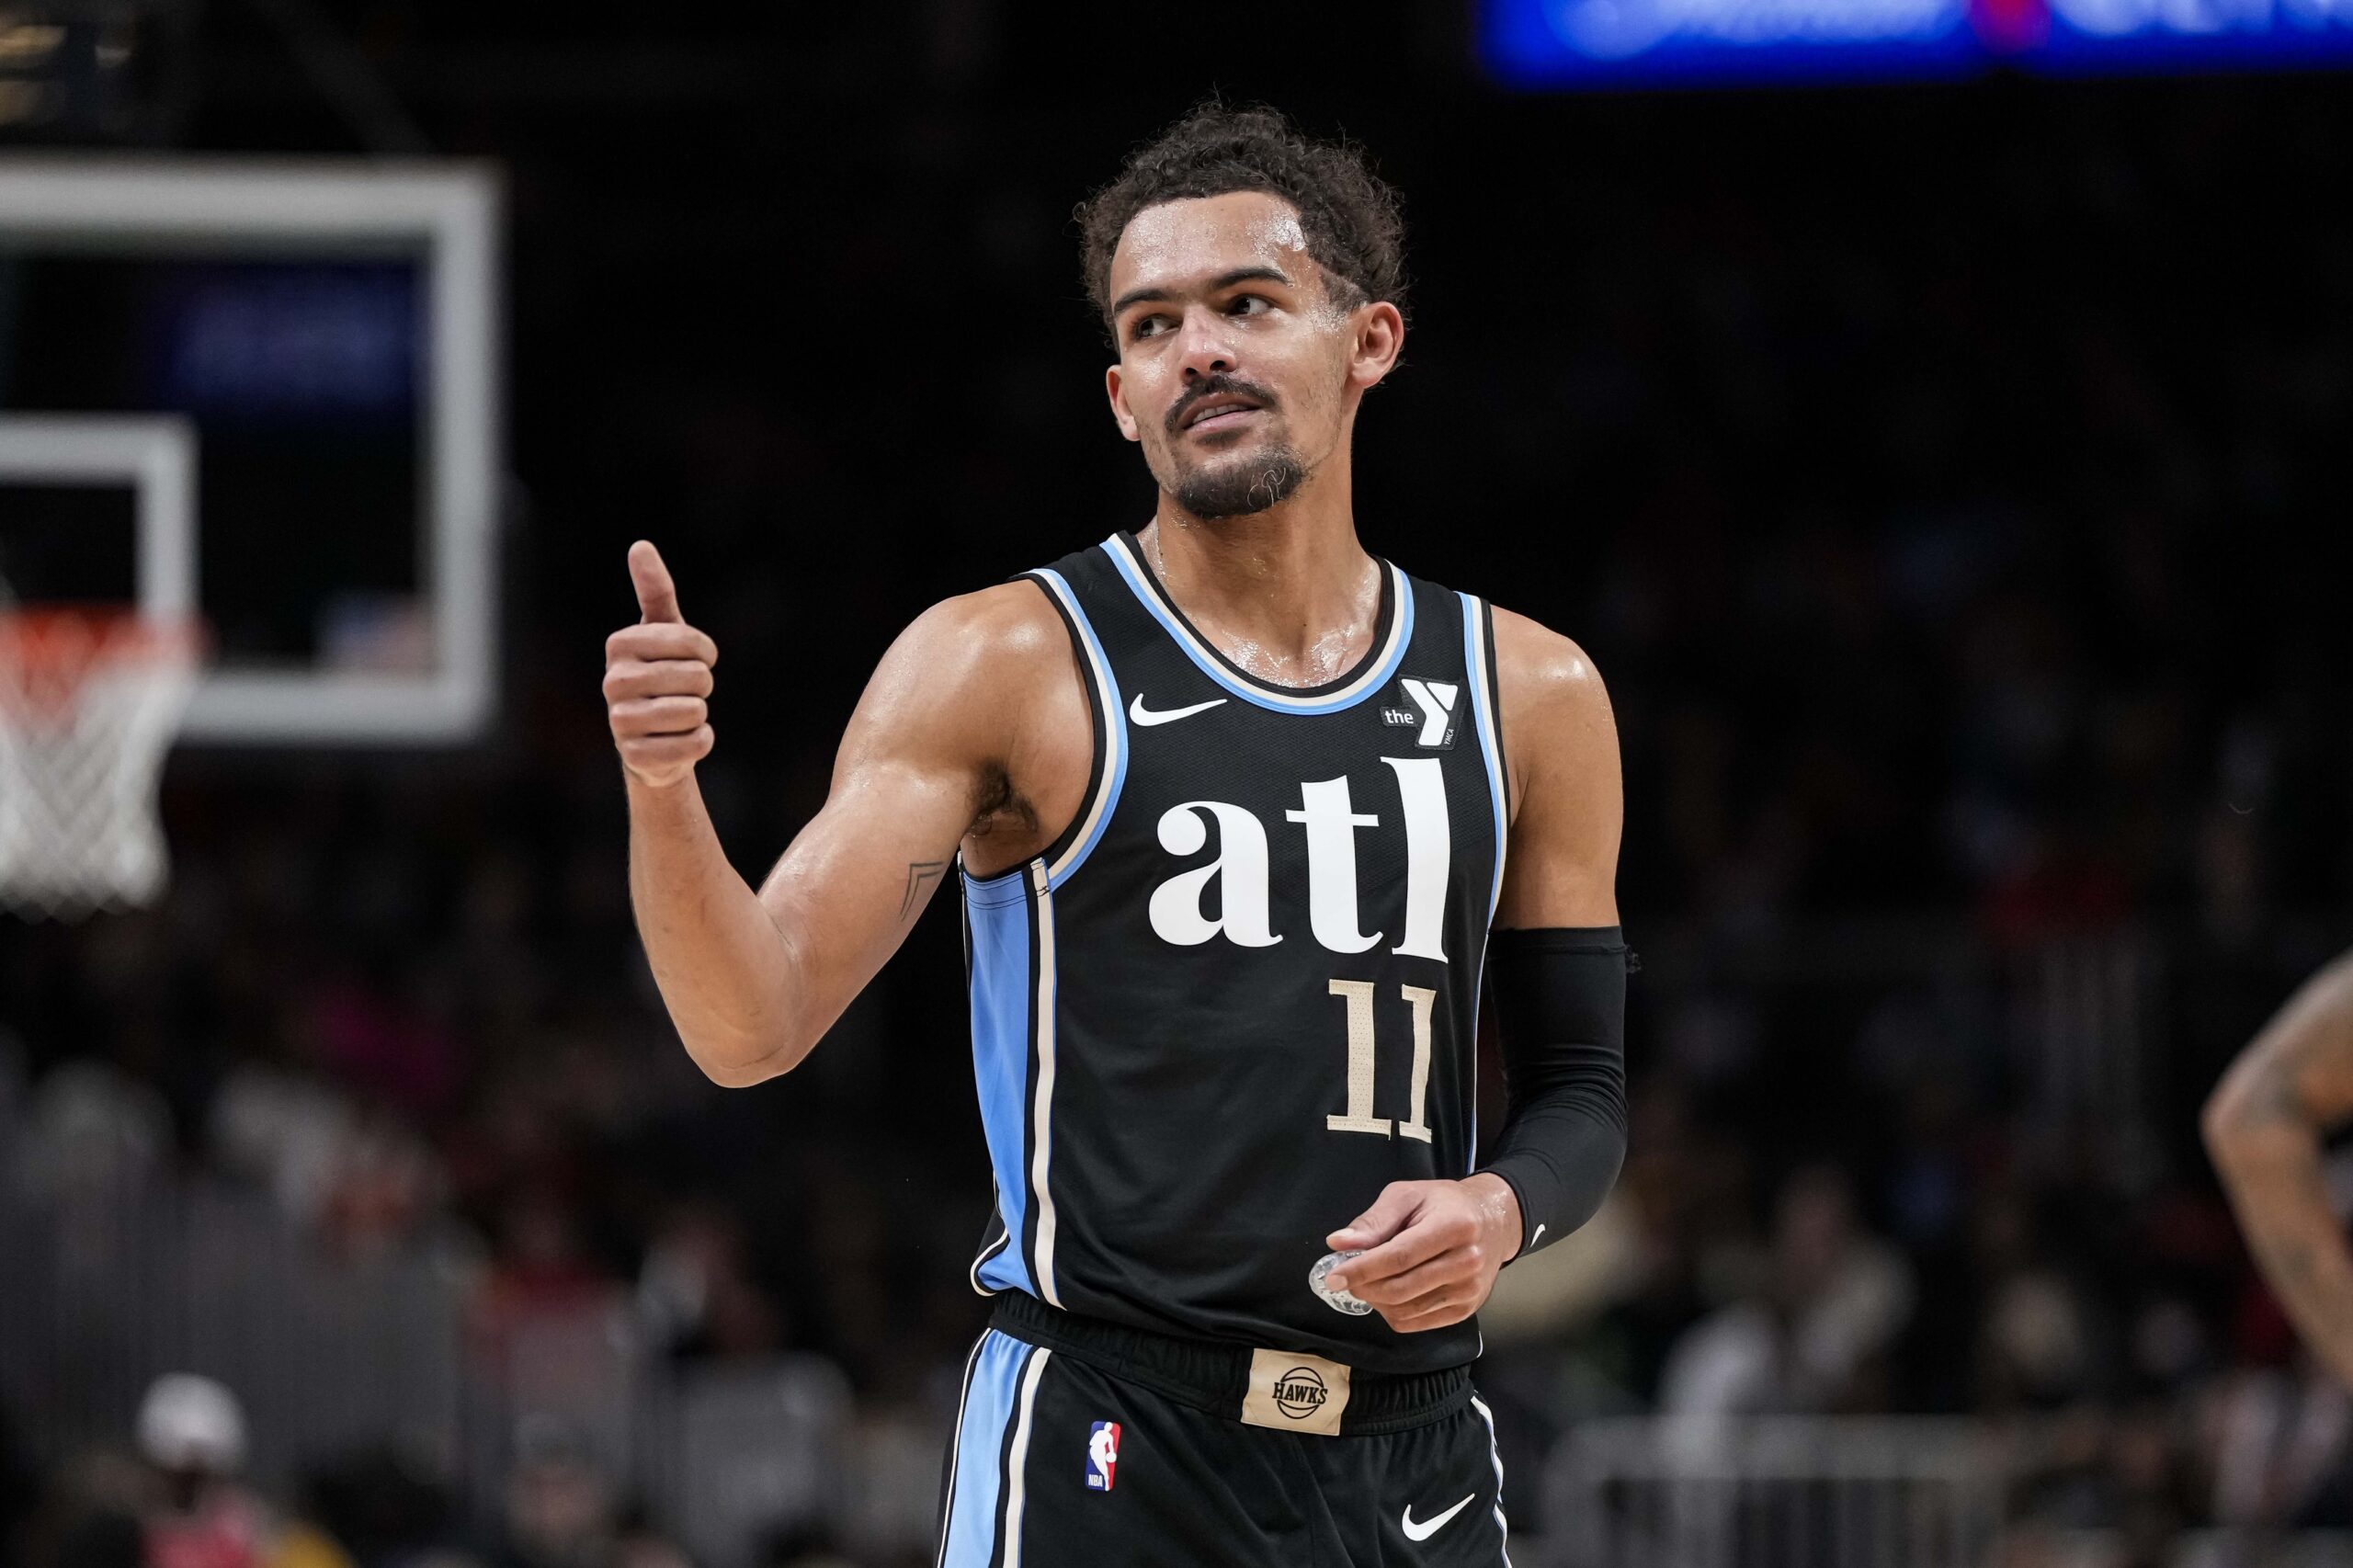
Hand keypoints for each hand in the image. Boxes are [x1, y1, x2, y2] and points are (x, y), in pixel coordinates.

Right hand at [605, 541, 717, 787]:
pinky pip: (694, 744)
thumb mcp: (662, 631)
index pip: (692, 642)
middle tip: (684, 692)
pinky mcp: (636, 756)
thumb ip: (655, 591)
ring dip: (700, 715)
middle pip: (697, 678)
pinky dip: (701, 742)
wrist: (651, 739)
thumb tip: (640, 545)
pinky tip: (682, 740)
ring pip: (695, 711)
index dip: (704, 653)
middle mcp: (613, 681)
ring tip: (679, 715)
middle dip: (703, 686)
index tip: (692, 660)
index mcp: (620, 644)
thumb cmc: (661, 675)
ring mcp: (620, 721)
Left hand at [1324, 1174, 1521, 1333]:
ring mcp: (1469, 1290)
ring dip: (1376, 1301)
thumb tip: (1338, 1243)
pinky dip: (1392, 1312)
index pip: (1398, 1257)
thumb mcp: (1408, 1195)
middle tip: (1345, 1277)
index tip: (1333, 1276)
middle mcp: (1467, 1262)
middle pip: (1400, 1288)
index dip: (1362, 1268)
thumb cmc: (1445, 1204)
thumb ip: (1374, 1220)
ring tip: (1369, 1281)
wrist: (1493, 1222)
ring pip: (1405, 1310)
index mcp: (1453, 1226)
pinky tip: (1388, 1294)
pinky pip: (1416, 1323)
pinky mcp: (1466, 1310)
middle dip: (1363, 1286)